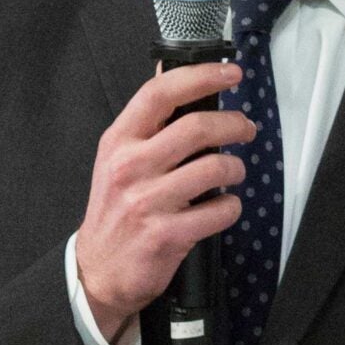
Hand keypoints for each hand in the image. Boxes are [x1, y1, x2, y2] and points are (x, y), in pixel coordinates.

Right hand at [75, 63, 256, 339]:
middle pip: (197, 127)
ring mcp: (147, 202)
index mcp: (118, 141)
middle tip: (246, 129)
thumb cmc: (116, 210)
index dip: (201, 76)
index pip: (160, 93)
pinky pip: (219, 211)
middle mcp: (130, 166)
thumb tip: (178, 78)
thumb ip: (148, 125)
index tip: (230, 73)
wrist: (99, 270)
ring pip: (215, 168)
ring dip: (236, 168)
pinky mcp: (166, 234)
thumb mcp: (118, 160)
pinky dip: (231, 207)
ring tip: (234, 173)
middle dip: (234, 124)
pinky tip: (224, 207)